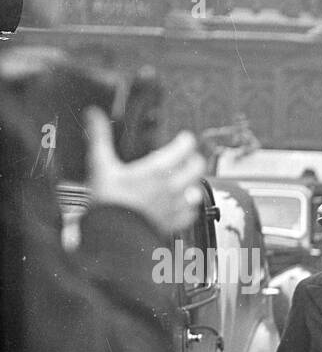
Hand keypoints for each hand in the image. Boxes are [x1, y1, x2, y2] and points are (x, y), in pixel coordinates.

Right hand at [85, 107, 206, 234]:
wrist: (115, 235)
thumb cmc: (108, 202)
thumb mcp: (101, 164)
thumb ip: (100, 137)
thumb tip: (94, 116)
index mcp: (157, 170)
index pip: (184, 147)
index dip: (186, 140)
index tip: (184, 138)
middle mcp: (171, 187)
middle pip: (197, 167)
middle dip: (194, 159)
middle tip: (189, 157)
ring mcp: (175, 205)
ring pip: (197, 189)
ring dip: (193, 183)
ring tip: (186, 180)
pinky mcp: (175, 222)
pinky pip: (191, 212)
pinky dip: (189, 206)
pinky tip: (183, 203)